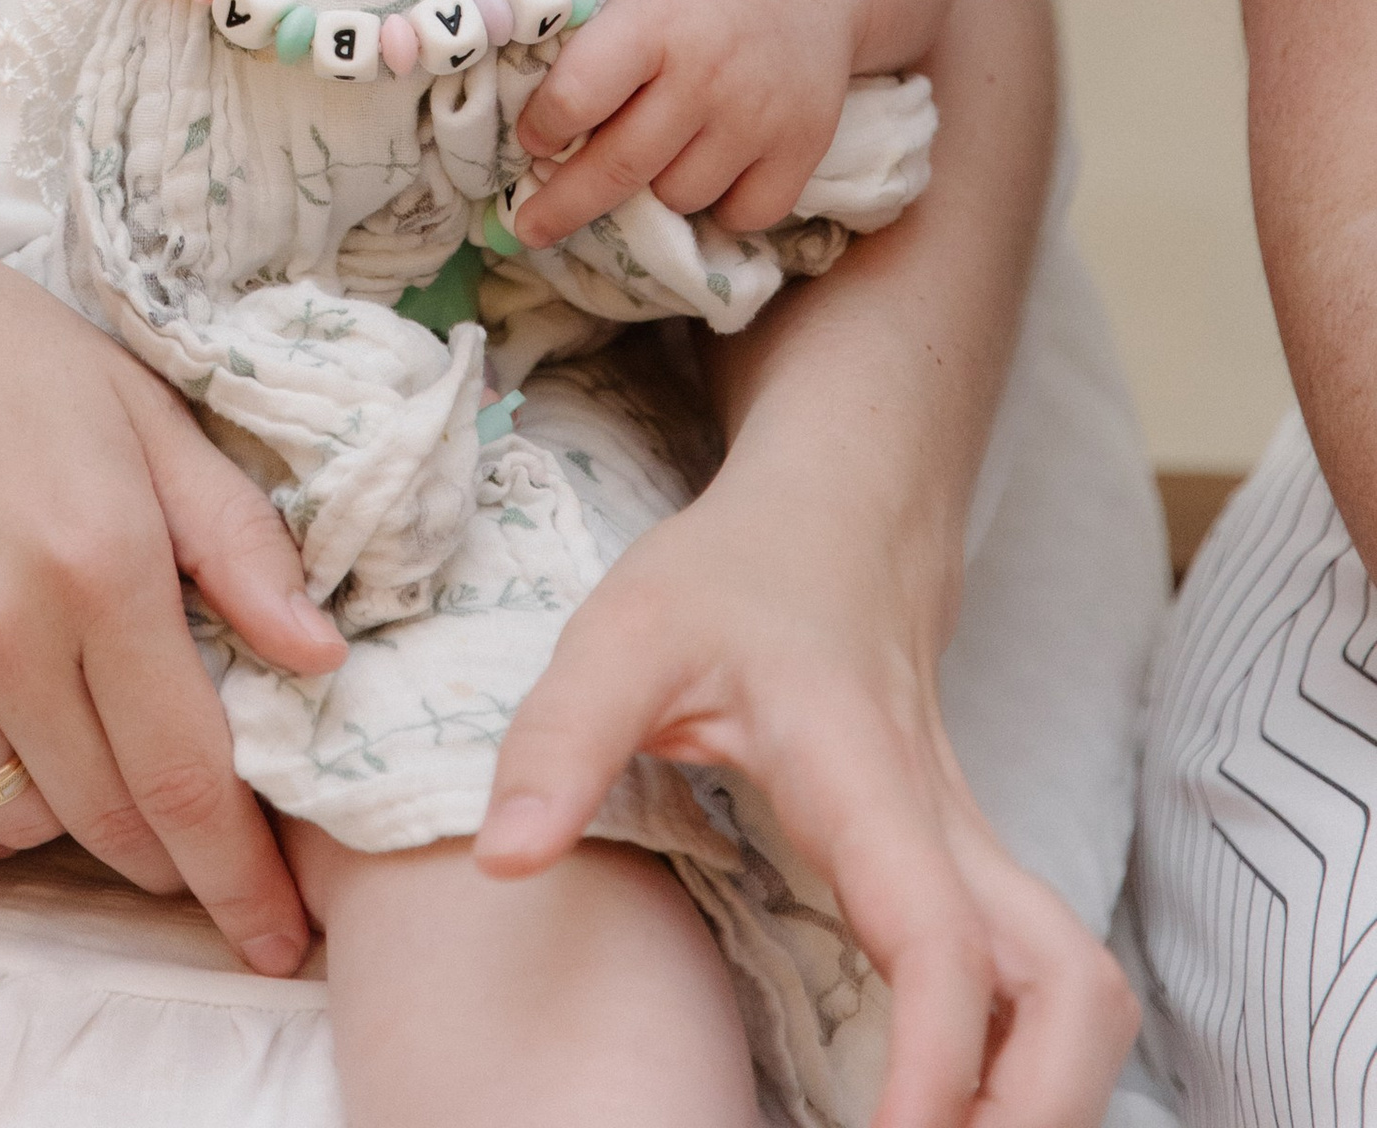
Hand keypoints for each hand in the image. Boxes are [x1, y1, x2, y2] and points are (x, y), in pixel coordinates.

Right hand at [0, 135, 344, 970]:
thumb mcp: (132, 406)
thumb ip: (233, 536)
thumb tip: (325, 660)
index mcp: (101, 557)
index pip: (194, 777)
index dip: (243, 880)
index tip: (281, 943)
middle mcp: (4, 627)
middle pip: (112, 816)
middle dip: (168, 855)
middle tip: (191, 852)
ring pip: (13, 819)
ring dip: (61, 814)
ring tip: (70, 753)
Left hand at [475, 453, 1138, 1127]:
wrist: (837, 518)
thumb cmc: (733, 576)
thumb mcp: (626, 632)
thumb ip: (561, 737)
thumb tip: (501, 862)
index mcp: (868, 781)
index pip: (943, 942)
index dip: (937, 1065)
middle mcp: (949, 834)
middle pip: (1078, 997)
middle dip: (1041, 1112)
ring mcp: (974, 862)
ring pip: (1085, 1000)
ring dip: (1047, 1096)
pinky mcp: (970, 882)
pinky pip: (1039, 994)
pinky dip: (1019, 1072)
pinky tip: (939, 1114)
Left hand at [515, 0, 958, 245]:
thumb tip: (498, 6)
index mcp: (655, 16)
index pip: (578, 97)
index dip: (542, 126)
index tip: (530, 136)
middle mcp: (706, 74)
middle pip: (620, 168)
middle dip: (563, 204)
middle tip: (529, 225)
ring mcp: (759, 117)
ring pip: (680, 196)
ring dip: (648, 192)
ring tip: (639, 163)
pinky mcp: (804, 146)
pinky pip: (744, 213)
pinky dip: (718, 207)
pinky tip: (701, 174)